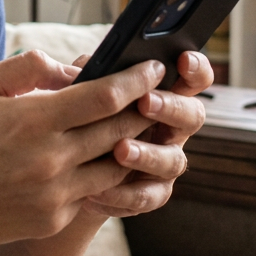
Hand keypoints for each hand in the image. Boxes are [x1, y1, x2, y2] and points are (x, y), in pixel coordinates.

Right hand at [0, 52, 167, 251]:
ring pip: (116, 166)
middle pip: (120, 131)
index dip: (136, 79)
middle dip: (145, 109)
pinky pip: (92, 192)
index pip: (105, 96)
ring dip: (132, 145)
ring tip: (138, 126)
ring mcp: (55, 195)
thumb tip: (72, 69)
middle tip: (158, 93)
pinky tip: (103, 159)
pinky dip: (103, 173)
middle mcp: (51, 160)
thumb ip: (28, 68)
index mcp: (33, 120)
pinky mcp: (53, 220)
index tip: (153, 67)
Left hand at [77, 50, 209, 217]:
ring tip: (119, 150)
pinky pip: (148, 196)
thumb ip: (79, 76)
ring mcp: (164, 161)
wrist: (62, 171)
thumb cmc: (77, 117)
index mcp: (160, 95)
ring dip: (148, 154)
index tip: (182, 59)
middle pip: (193, 115)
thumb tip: (61, 67)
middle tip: (144, 102)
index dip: (195, 67)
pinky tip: (95, 190)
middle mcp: (171, 127)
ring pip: (173, 160)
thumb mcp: (76, 91)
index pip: (191, 77)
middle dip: (171, 107)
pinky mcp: (150, 192)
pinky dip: (123, 194)